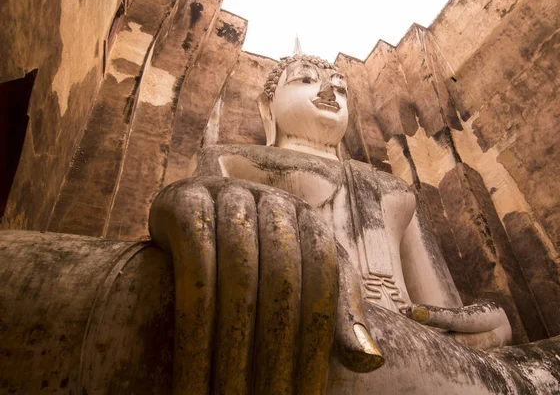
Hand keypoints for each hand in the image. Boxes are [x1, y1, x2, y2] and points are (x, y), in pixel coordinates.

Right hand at [149, 177, 381, 394]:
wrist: (196, 216)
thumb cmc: (258, 258)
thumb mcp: (303, 282)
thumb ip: (336, 315)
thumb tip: (370, 362)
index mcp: (309, 220)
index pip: (323, 282)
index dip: (316, 342)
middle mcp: (272, 202)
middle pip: (282, 281)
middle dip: (275, 352)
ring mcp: (227, 195)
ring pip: (237, 276)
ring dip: (232, 348)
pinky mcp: (183, 200)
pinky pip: (193, 263)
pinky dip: (194, 322)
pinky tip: (193, 370)